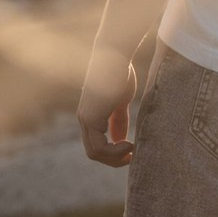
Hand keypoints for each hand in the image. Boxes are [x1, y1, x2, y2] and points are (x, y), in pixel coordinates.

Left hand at [78, 46, 138, 165]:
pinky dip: (115, 152)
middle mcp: (84, 119)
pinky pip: (99, 147)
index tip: (133, 150)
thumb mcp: (121, 103)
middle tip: (133, 157)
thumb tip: (120, 140)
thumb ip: (118, 121)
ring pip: (94, 153)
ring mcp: (86, 119)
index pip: (96, 145)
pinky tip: (129, 143)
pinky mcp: (91, 117)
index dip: (113, 154)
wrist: (116, 56)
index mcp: (91, 116)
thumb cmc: (121, 73)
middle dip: (114, 160)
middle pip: (93, 154)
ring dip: (115, 158)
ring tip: (132, 150)